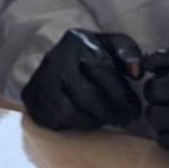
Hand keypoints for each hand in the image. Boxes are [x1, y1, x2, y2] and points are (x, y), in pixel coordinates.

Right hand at [21, 29, 143, 130]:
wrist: (53, 56)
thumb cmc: (89, 53)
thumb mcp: (110, 44)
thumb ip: (128, 52)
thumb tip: (137, 73)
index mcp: (76, 42)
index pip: (102, 71)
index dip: (122, 94)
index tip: (135, 109)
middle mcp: (55, 59)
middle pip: (86, 95)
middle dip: (111, 112)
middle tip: (126, 120)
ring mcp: (40, 79)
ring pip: (70, 111)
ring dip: (94, 121)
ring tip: (109, 120)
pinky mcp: (31, 97)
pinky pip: (56, 119)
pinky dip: (76, 124)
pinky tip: (89, 121)